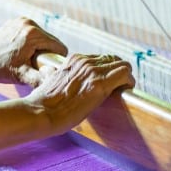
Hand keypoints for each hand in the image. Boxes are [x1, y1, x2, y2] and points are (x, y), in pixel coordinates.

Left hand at [0, 17, 67, 84]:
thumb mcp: (21, 76)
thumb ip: (40, 78)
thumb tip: (54, 78)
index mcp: (33, 34)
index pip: (59, 47)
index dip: (56, 60)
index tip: (45, 68)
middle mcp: (29, 23)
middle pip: (51, 41)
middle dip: (47, 54)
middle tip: (33, 65)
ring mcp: (22, 21)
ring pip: (43, 37)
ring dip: (40, 49)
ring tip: (26, 59)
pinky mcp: (16, 22)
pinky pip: (32, 33)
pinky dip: (31, 43)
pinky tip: (20, 52)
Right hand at [0, 54, 134, 154]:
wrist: (41, 112)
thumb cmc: (43, 104)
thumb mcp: (51, 81)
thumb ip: (58, 76)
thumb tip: (52, 75)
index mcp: (74, 60)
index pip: (100, 58)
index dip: (109, 70)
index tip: (110, 81)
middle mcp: (84, 62)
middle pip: (113, 59)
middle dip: (120, 72)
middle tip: (121, 86)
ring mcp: (93, 71)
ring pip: (122, 65)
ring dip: (126, 77)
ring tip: (125, 89)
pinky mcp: (100, 84)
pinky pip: (125, 74)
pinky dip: (129, 81)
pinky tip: (127, 91)